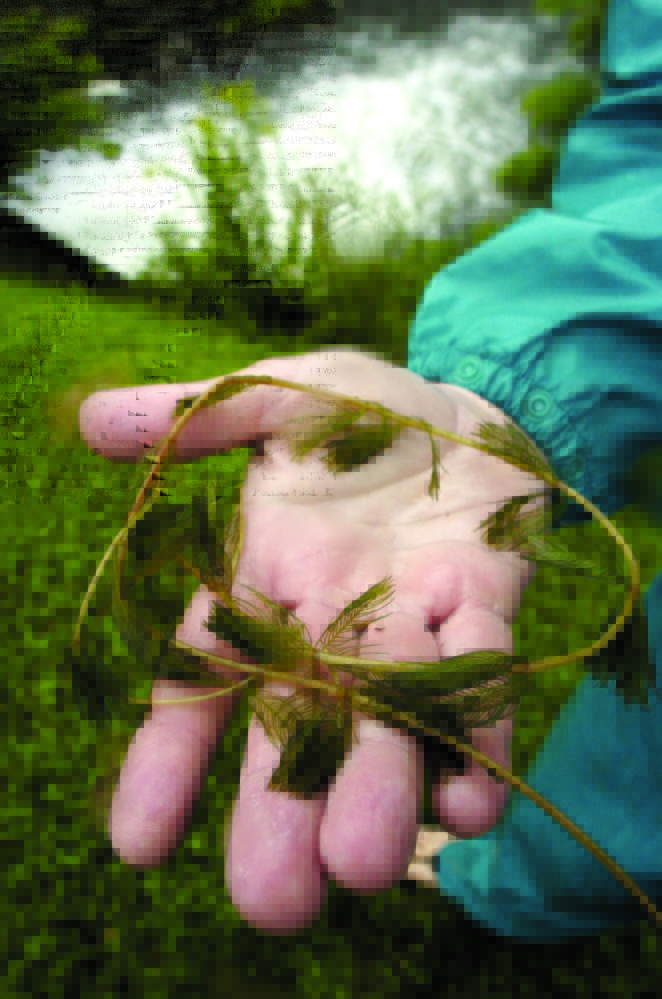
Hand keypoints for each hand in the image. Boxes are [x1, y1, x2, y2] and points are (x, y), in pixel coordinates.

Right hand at [78, 347, 547, 932]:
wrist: (464, 407)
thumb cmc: (360, 408)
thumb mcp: (274, 394)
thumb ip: (194, 411)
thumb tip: (89, 419)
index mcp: (264, 576)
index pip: (203, 676)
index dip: (168, 758)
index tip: (136, 845)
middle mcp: (331, 619)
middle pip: (297, 724)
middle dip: (282, 812)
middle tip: (271, 906)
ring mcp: (409, 620)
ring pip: (387, 716)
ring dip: (380, 789)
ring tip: (367, 869)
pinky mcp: (485, 606)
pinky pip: (481, 679)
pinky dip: (478, 737)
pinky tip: (470, 805)